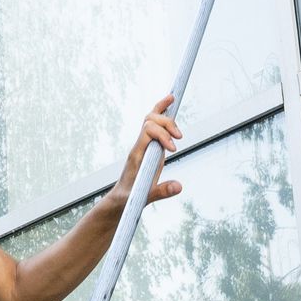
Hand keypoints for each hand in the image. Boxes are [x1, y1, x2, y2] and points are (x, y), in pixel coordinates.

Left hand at [107, 94, 182, 209]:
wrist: (120, 199)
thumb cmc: (129, 198)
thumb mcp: (143, 198)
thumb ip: (161, 191)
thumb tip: (179, 186)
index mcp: (137, 154)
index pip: (147, 131)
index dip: (162, 134)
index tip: (174, 149)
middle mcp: (140, 145)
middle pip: (150, 120)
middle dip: (167, 124)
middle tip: (180, 138)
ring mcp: (145, 144)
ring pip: (151, 118)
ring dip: (165, 114)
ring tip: (176, 112)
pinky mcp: (150, 147)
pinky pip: (155, 124)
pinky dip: (162, 111)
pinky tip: (170, 101)